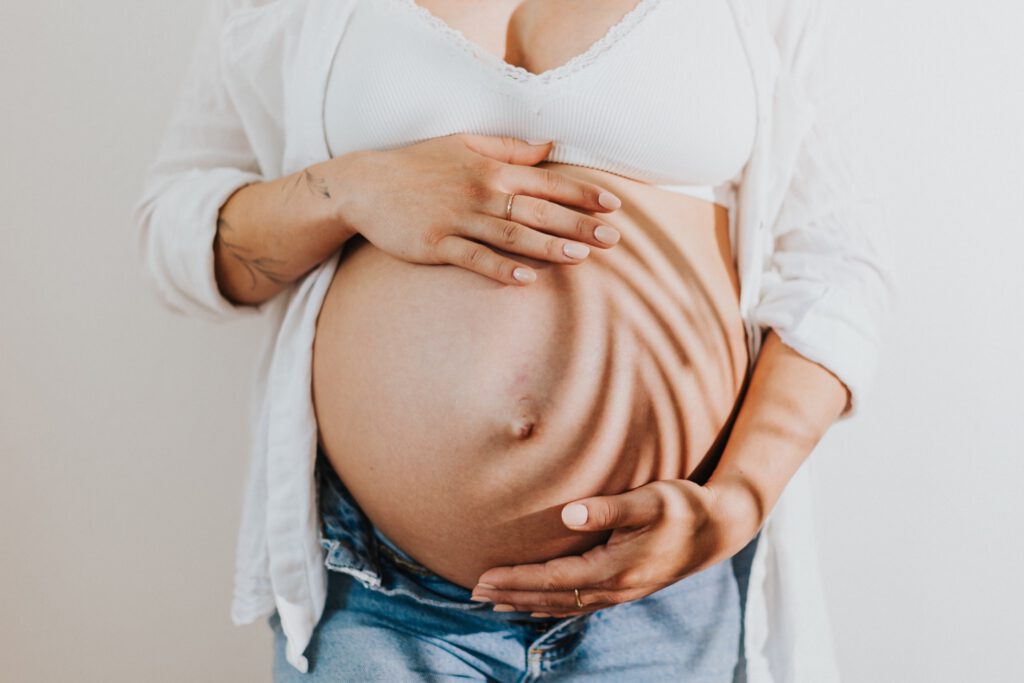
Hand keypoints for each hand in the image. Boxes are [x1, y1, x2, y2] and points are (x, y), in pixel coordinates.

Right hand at [314, 133, 623, 285]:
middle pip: (538, 211)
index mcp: (491, 170)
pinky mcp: (438, 245)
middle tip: (613, 238)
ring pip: (512, 235)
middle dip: (578, 224)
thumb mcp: (464, 144)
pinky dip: (501, 268)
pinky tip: (527, 279)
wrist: (365, 186)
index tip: (613, 206)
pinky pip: (475, 258)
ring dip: (548, 246)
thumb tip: (550, 145)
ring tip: (582, 258)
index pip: (546, 182)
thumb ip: (510, 148)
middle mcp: (480, 193)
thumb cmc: (417, 165)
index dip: (582, 194)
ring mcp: (458, 220)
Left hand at [469, 478, 760, 617]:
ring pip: (564, 605)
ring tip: (495, 604)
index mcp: (615, 568)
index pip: (553, 579)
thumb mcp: (651, 500)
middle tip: (475, 593)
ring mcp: (621, 592)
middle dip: (513, 595)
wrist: (720, 529)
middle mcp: (615, 588)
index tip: (483, 578)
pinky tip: (538, 604)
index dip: (517, 580)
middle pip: (553, 598)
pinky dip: (552, 606)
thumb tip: (569, 515)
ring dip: (528, 604)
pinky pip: (580, 605)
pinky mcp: (626, 588)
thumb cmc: (683, 507)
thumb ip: (610, 507)